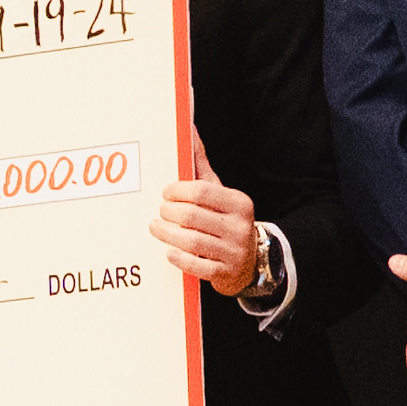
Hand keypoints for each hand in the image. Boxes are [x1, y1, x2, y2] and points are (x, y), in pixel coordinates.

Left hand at [148, 176, 267, 292]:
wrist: (250, 261)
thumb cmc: (226, 221)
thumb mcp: (220, 194)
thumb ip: (202, 166)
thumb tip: (189, 132)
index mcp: (240, 203)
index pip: (201, 191)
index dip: (177, 191)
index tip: (166, 193)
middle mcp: (240, 227)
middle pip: (192, 216)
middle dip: (168, 212)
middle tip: (160, 211)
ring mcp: (234, 252)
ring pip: (191, 241)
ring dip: (167, 234)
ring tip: (155, 228)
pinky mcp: (226, 273)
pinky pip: (196, 265)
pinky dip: (179, 258)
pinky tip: (169, 251)